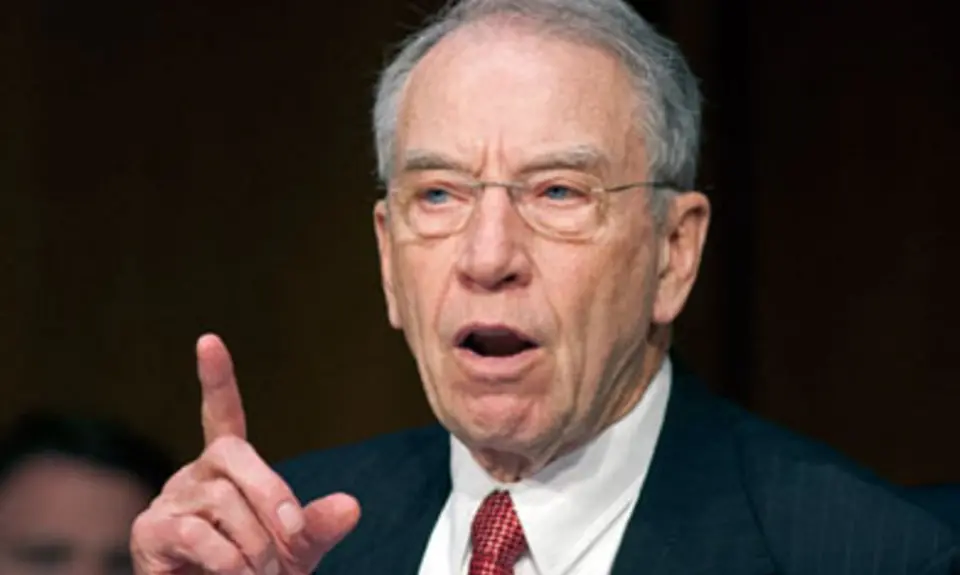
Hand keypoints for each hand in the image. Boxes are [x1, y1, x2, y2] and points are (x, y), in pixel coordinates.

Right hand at [131, 334, 359, 574]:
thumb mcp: (295, 549)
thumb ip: (317, 525)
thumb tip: (352, 506)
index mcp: (228, 470)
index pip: (222, 415)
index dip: (217, 379)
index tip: (209, 340)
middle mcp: (196, 476)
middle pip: (233, 455)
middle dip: (272, 493)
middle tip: (293, 536)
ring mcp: (169, 501)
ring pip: (220, 500)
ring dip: (253, 543)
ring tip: (260, 572)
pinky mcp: (150, 532)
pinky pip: (195, 532)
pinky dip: (226, 558)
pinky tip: (236, 574)